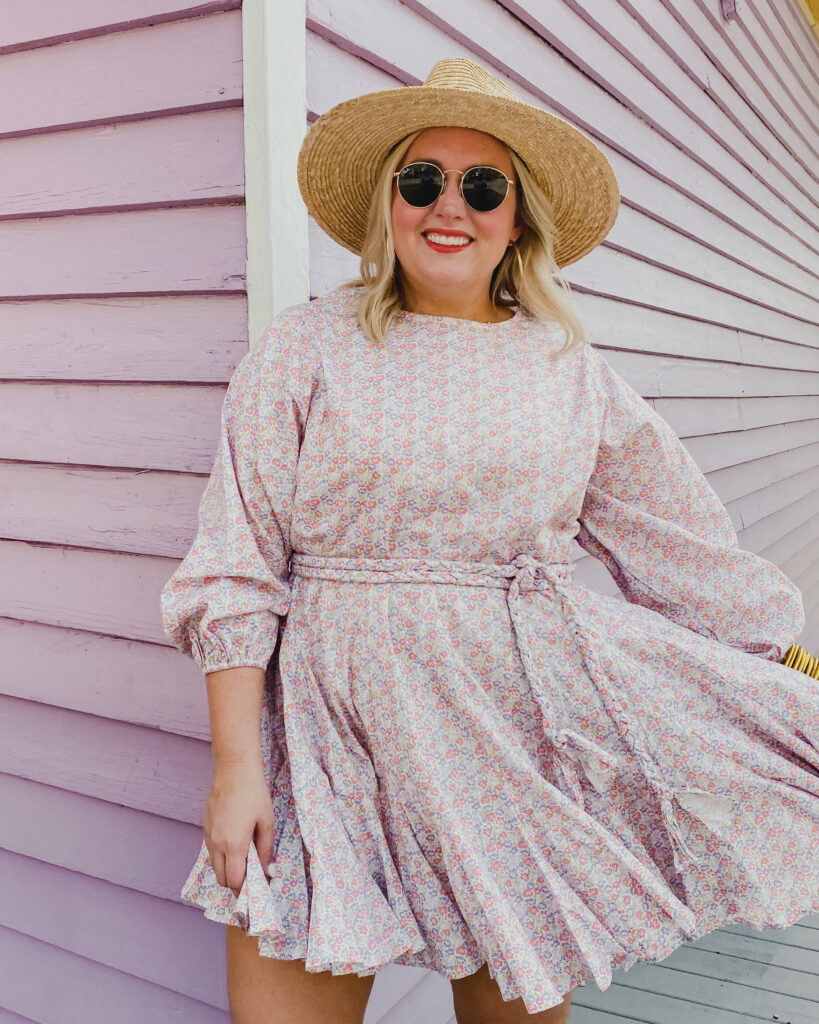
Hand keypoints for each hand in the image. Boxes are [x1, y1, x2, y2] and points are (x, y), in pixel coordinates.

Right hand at [203, 762, 274, 896]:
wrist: (234, 771)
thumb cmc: (254, 794)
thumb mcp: (266, 821)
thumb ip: (266, 849)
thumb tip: (268, 871)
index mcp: (234, 845)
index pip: (234, 880)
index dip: (244, 890)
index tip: (255, 890)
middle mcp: (217, 844)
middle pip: (221, 878)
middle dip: (235, 883)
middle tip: (251, 878)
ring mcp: (209, 835)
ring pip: (214, 865)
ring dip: (227, 869)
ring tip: (245, 861)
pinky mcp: (206, 827)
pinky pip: (211, 850)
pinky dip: (221, 856)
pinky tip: (235, 844)